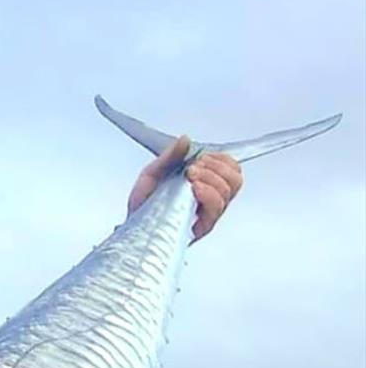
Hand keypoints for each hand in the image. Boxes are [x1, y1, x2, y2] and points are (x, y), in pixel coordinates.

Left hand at [127, 135, 242, 241]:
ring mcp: (207, 215)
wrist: (132, 225)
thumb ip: (170, 156)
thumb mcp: (154, 173)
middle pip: (235, 180)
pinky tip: (194, 189)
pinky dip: (208, 193)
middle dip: (216, 167)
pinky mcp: (201, 228)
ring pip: (228, 192)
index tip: (201, 157)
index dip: (221, 159)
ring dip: (211, 178)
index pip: (231, 169)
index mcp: (204, 184)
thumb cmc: (143, 205)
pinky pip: (216, 209)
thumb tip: (185, 140)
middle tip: (194, 168)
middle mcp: (209, 200)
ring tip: (191, 178)